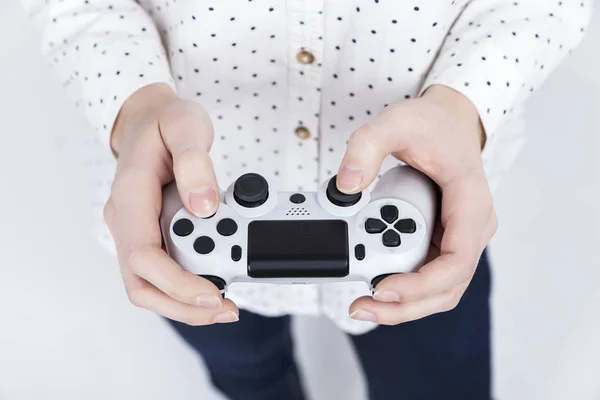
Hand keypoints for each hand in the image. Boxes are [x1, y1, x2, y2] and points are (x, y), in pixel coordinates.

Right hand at [103, 83, 238, 324]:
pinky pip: (162, 273)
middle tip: (225, 310)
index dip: (177, 283)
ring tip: (225, 305)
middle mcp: (126, 222)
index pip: (143, 257)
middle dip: (183, 306)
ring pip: (150, 286)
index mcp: (130, 197)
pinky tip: (216, 285)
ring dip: (185, 304)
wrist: (148, 120)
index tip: (212, 293)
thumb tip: (204, 206)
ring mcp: (135, 232)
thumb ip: (195, 162)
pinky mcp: (150, 237)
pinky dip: (186, 287)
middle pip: (142, 284)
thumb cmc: (165, 122)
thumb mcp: (185, 126)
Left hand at [342, 84, 497, 324]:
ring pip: (438, 289)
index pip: (457, 262)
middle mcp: (472, 228)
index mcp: (471, 204)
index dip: (421, 284)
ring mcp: (460, 238)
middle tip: (362, 306)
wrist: (450, 122)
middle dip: (404, 305)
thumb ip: (366, 146)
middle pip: (446, 288)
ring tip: (364, 303)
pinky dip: (403, 286)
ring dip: (403, 303)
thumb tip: (346, 185)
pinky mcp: (444, 241)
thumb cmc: (433, 125)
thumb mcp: (395, 122)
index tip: (384, 286)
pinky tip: (374, 284)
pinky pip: (427, 275)